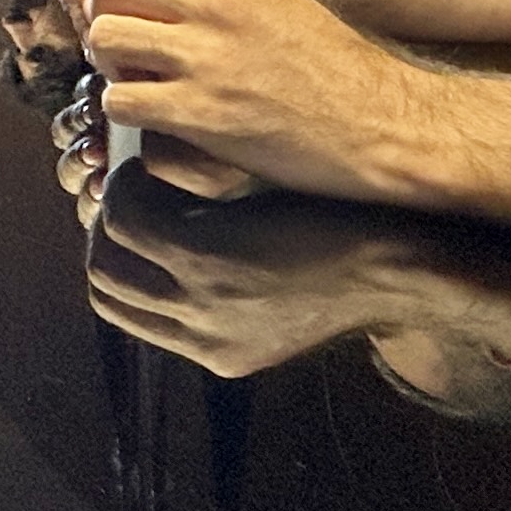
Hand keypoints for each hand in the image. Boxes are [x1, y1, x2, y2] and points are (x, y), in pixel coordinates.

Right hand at [83, 173, 444, 375]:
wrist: (408, 265)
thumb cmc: (358, 258)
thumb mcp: (289, 296)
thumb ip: (233, 286)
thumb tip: (183, 244)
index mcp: (219, 352)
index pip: (126, 313)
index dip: (115, 262)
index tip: (126, 219)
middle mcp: (202, 337)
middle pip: (106, 288)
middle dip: (102, 236)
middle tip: (121, 191)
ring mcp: (199, 302)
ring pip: (106, 254)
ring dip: (112, 207)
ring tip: (137, 173)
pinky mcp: (204, 258)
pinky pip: (130, 215)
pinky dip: (131, 184)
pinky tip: (154, 158)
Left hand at [85, 0, 436, 202]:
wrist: (378, 121)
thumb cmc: (329, 64)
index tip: (137, 9)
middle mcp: (213, 4)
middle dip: (107, 16)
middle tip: (126, 45)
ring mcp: (204, 57)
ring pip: (105, 38)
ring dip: (111, 63)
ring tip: (137, 79)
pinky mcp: (199, 112)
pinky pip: (120, 98)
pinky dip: (125, 109)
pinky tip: (152, 113)